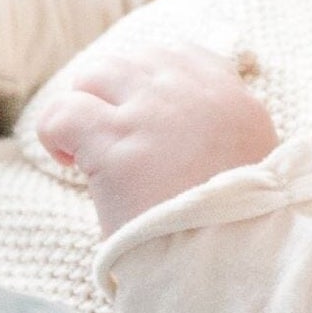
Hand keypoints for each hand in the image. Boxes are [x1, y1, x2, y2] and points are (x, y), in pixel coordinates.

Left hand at [36, 41, 278, 236]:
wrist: (230, 258)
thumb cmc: (238, 223)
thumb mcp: (254, 160)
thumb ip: (226, 127)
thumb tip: (189, 119)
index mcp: (233, 99)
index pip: (179, 54)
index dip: (149, 78)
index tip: (141, 110)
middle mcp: (194, 95)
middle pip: (132, 60)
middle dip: (112, 92)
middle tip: (111, 133)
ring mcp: (151, 115)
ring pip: (95, 74)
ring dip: (86, 106)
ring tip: (88, 146)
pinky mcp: (114, 144)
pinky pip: (64, 113)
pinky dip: (56, 134)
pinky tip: (69, 161)